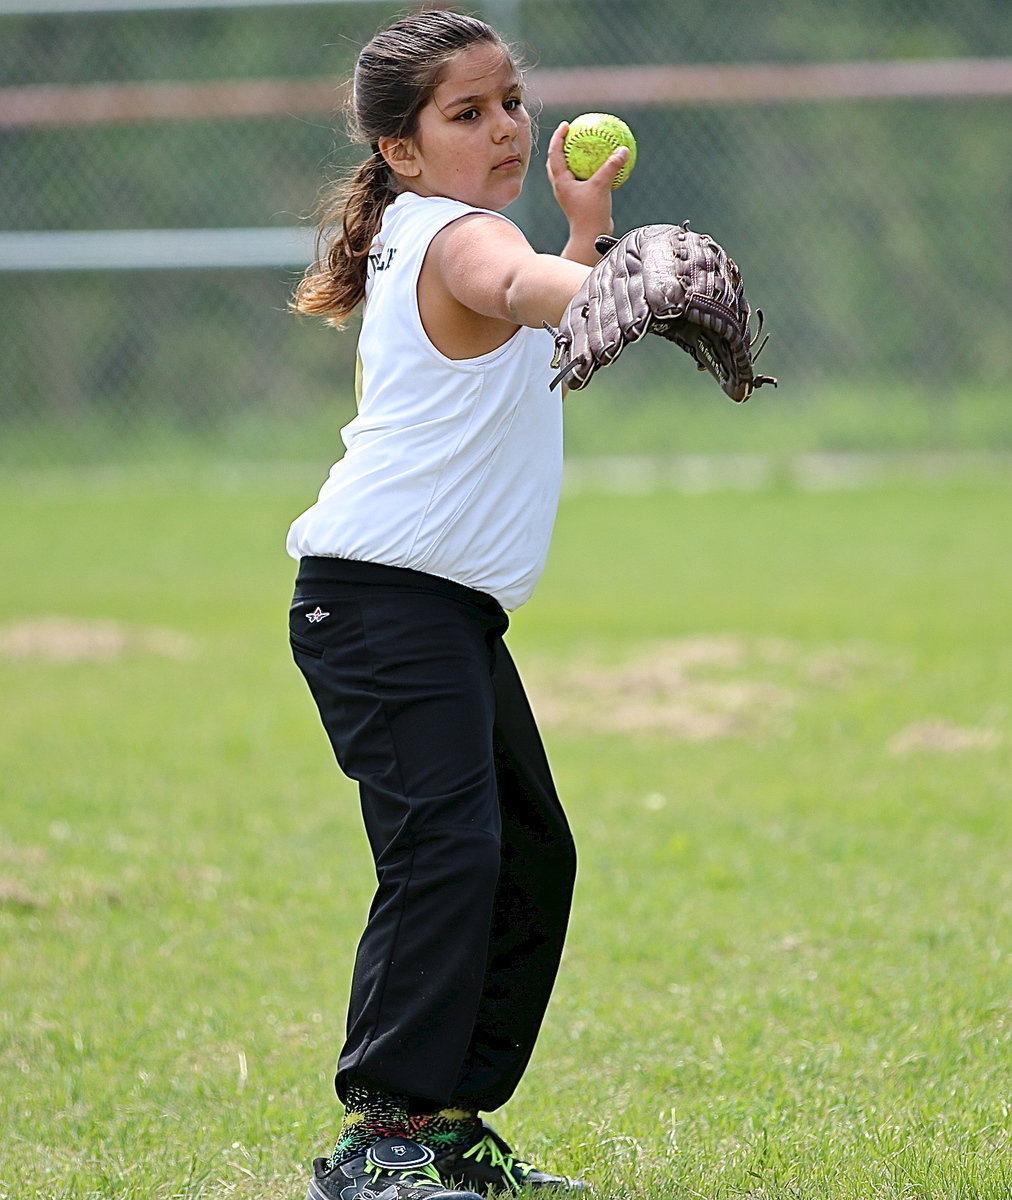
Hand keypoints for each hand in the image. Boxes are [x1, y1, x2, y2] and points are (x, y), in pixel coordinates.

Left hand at [547, 121, 628, 265]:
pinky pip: (581, 181)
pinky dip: (588, 171)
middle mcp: (561, 187)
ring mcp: (569, 195)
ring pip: (567, 172)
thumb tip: (623, 149)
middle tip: (572, 134)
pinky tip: (601, 167)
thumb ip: (612, 167)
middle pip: (556, 162)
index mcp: (561, 181)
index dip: (558, 137)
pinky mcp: (579, 201)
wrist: (590, 238)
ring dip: (573, 159)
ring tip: (584, 148)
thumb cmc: (591, 214)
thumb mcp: (602, 186)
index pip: (554, 153)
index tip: (566, 124)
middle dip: (561, 146)